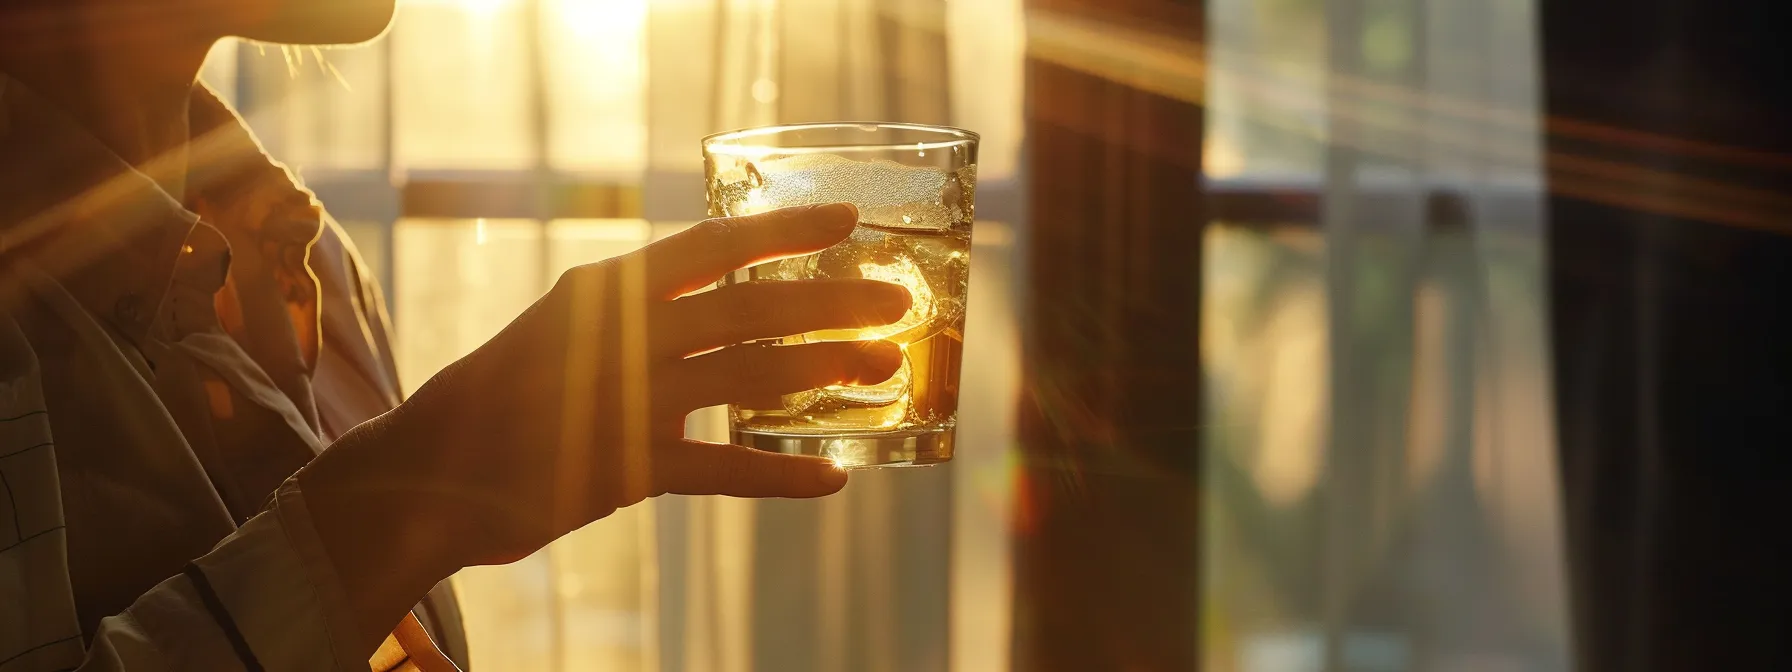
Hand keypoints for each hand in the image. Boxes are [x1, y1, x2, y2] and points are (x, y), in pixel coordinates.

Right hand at [298, 203, 906, 652]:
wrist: (425, 471)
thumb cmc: (501, 395)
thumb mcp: (564, 329)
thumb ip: (637, 317)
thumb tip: (719, 311)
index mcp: (607, 291)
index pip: (714, 244)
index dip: (788, 231)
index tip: (849, 219)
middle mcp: (623, 335)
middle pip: (752, 307)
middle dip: (832, 302)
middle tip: (896, 303)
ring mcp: (626, 401)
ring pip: (751, 375)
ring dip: (826, 371)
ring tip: (885, 371)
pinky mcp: (627, 471)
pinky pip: (724, 469)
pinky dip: (783, 474)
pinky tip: (831, 477)